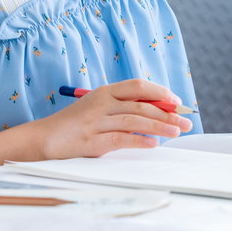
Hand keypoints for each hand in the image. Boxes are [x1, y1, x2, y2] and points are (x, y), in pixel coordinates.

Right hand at [36, 79, 192, 159]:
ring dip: (159, 126)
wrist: (45, 138)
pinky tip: (153, 144)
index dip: (160, 92)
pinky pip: (120, 139)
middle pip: (141, 104)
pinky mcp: (91, 142)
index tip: (177, 101)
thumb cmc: (77, 123)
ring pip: (134, 120)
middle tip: (186, 121)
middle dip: (167, 113)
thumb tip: (159, 112)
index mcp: (105, 91)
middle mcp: (101, 103)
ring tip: (176, 132)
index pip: (137, 85)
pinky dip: (139, 141)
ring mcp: (95, 122)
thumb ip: (124, 107)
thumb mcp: (99, 107)